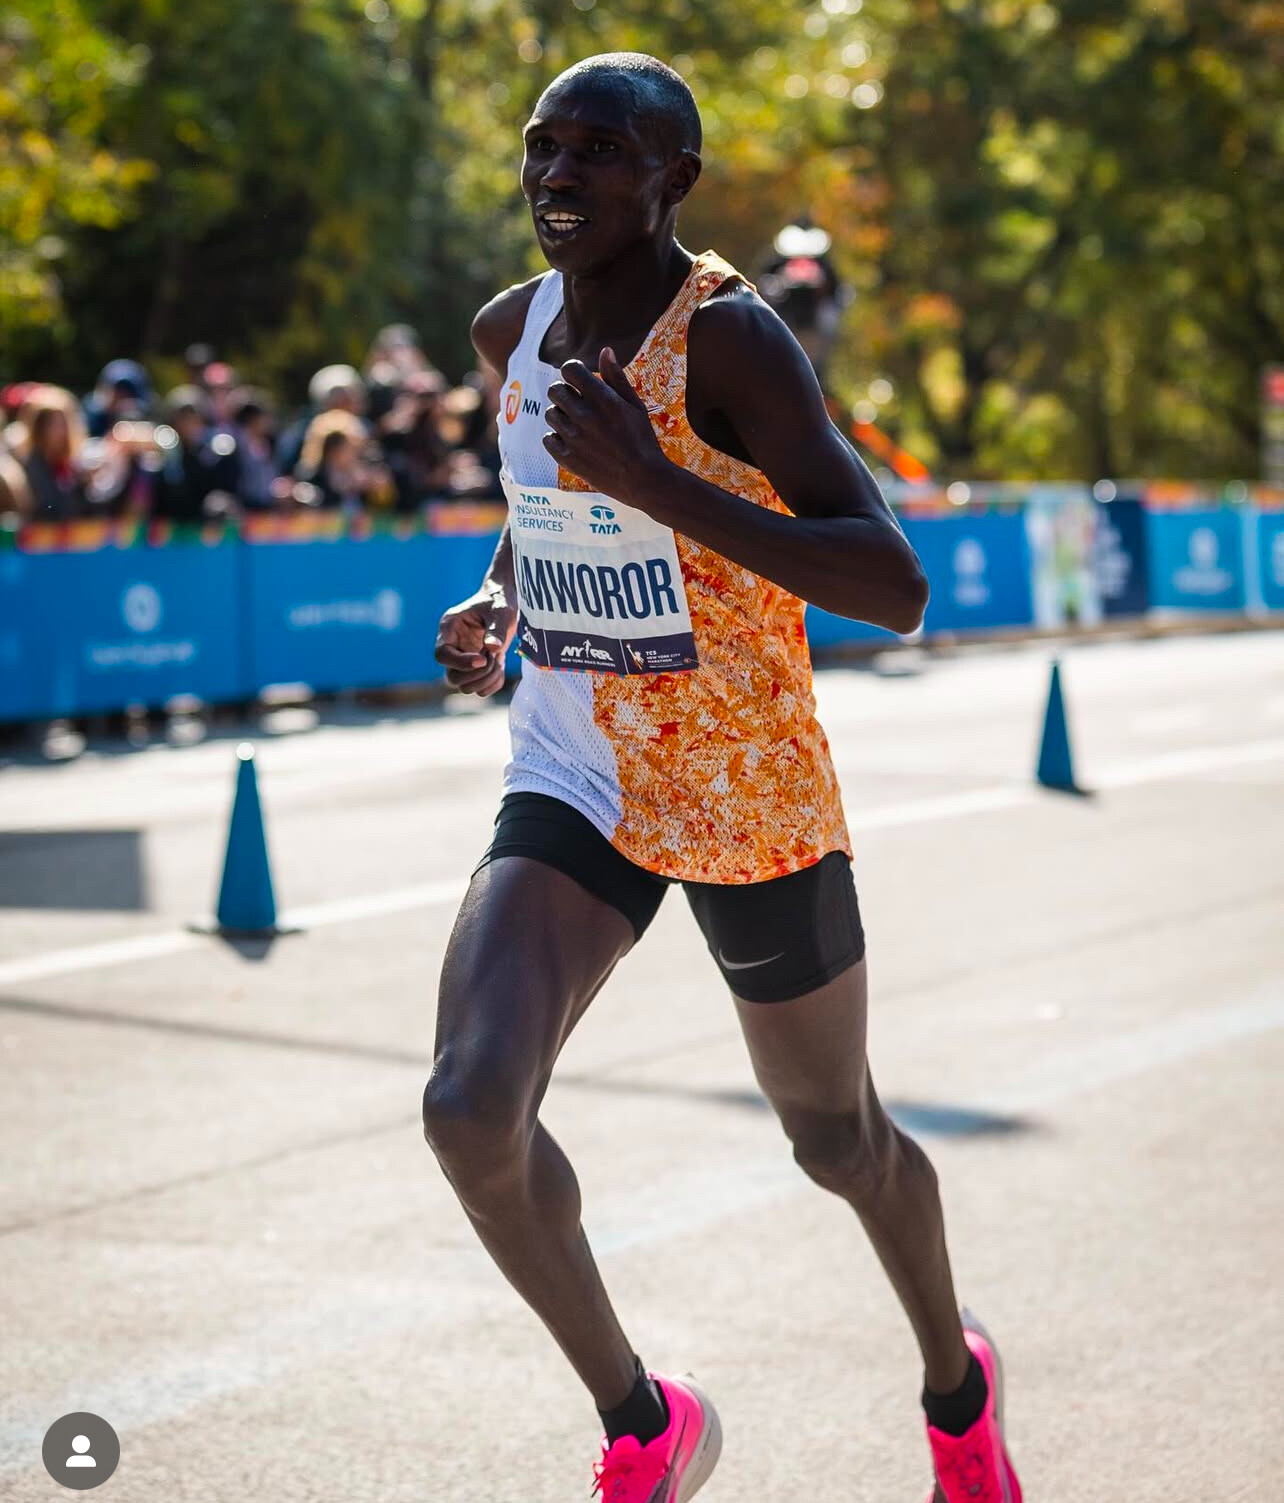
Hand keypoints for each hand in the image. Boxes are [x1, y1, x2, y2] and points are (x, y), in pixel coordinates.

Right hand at [434, 588, 516, 695]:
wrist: (503, 603)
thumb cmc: (498, 602)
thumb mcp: (500, 612)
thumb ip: (496, 629)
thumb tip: (493, 648)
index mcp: (449, 629)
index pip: (442, 655)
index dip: (461, 662)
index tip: (483, 658)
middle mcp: (452, 647)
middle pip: (452, 678)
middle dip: (478, 673)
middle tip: (495, 656)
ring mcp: (463, 661)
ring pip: (466, 687)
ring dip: (487, 678)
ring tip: (500, 658)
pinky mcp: (476, 670)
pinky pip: (481, 689)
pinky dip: (494, 683)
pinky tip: (502, 665)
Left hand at [542, 348, 671, 510]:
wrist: (643, 480)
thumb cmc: (642, 440)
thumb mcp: (635, 405)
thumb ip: (616, 378)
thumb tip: (605, 350)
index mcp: (602, 399)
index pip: (569, 370)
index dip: (573, 372)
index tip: (579, 381)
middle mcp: (584, 416)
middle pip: (554, 390)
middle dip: (564, 392)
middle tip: (577, 403)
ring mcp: (573, 438)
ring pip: (550, 414)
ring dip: (561, 415)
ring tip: (578, 425)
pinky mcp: (567, 458)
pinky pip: (548, 438)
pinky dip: (556, 438)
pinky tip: (572, 441)